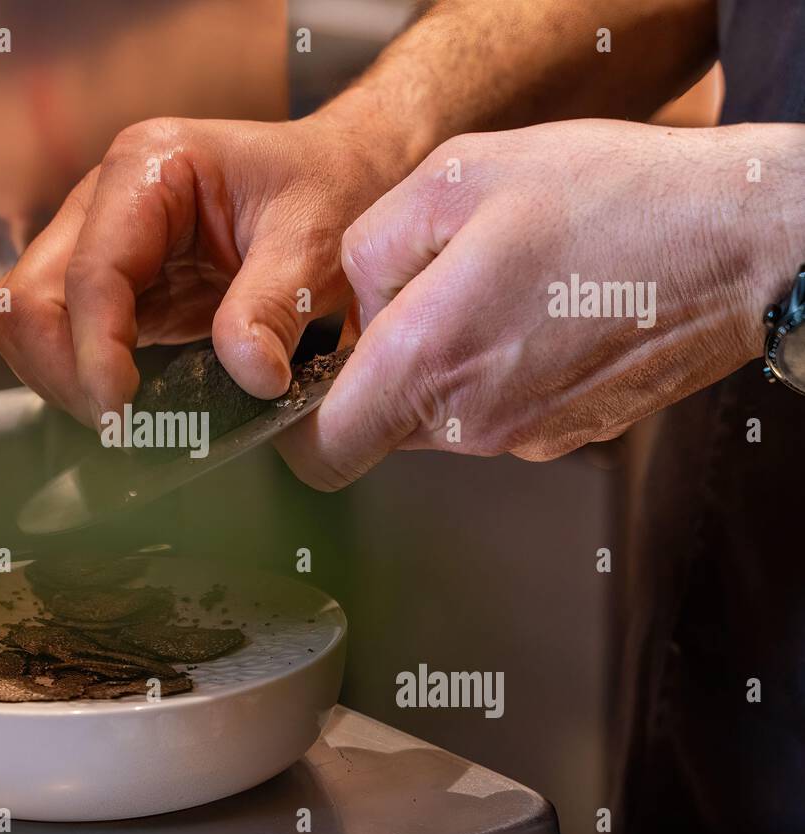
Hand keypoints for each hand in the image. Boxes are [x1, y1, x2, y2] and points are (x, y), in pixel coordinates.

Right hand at [0, 113, 404, 425]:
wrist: (343, 177)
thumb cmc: (329, 188)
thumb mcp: (317, 238)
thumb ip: (276, 304)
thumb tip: (249, 375)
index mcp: (147, 169)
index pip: (89, 273)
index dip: (95, 353)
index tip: (124, 412)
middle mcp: (104, 205)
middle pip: (26, 300)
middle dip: (65, 373)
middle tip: (123, 426)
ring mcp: (100, 247)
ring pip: (29, 328)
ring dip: (66, 383)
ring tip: (131, 422)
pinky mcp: (114, 292)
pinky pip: (65, 345)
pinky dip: (86, 383)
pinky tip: (136, 408)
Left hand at [278, 119, 804, 488]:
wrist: (741, 238)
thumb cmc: (611, 199)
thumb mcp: (454, 178)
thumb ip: (368, 248)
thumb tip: (358, 303)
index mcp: (431, 359)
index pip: (322, 452)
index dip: (295, 431)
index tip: (302, 392)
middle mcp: (474, 421)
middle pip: (380, 426)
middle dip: (380, 369)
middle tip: (425, 294)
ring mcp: (525, 438)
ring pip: (439, 416)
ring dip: (443, 362)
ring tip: (497, 289)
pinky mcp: (566, 436)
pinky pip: (495, 413)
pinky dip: (495, 371)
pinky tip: (536, 311)